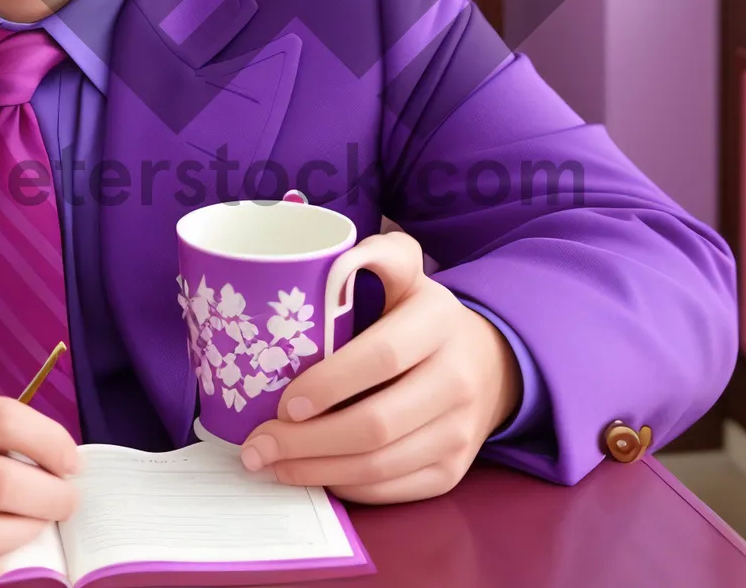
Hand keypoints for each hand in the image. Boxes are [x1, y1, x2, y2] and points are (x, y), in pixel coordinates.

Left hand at [238, 230, 521, 504]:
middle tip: (258, 444)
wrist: (487, 363)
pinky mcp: (452, 470)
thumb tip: (334, 258)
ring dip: (315, 470)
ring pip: (378, 465)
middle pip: (375, 424)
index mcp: (437, 321)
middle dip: (307, 441)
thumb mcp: (408, 274)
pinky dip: (343, 486)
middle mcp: (455, 379)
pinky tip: (310, 472)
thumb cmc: (421, 317)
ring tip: (271, 462)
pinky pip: (389, 490)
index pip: (382, 356)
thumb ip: (379, 254)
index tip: (284, 400)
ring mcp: (457, 431)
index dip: (329, 383)